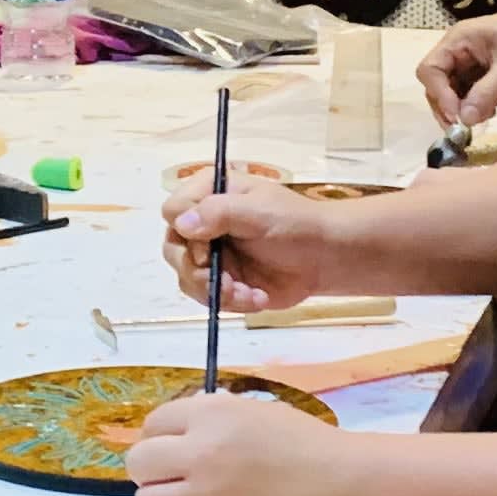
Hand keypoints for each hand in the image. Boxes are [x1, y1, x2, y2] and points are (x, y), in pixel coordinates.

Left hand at [129, 395, 358, 495]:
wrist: (344, 486)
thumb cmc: (306, 443)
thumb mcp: (256, 411)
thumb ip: (213, 415)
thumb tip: (180, 421)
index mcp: (211, 415)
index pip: (153, 422)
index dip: (160, 435)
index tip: (173, 444)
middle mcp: (200, 454)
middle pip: (139, 463)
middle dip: (150, 467)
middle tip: (171, 473)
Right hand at [167, 176, 342, 311]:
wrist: (323, 258)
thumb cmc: (295, 224)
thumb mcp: (259, 212)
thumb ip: (219, 213)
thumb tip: (182, 224)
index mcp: (210, 193)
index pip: (173, 211)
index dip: (187, 232)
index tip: (209, 247)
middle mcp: (204, 222)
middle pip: (173, 249)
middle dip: (198, 272)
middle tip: (227, 281)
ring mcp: (210, 254)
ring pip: (187, 278)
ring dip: (217, 291)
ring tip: (249, 293)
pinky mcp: (221, 280)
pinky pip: (207, 297)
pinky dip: (231, 302)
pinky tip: (257, 297)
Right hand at [418, 0, 496, 127]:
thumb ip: (486, 93)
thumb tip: (465, 121)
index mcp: (458, 41)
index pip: (430, 71)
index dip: (440, 95)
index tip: (458, 117)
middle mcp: (459, 52)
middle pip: (437, 85)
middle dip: (448, 108)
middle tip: (464, 130)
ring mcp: (471, 63)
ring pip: (453, 93)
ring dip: (462, 111)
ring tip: (479, 124)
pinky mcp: (485, 74)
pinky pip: (470, 94)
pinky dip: (475, 108)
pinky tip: (490, 115)